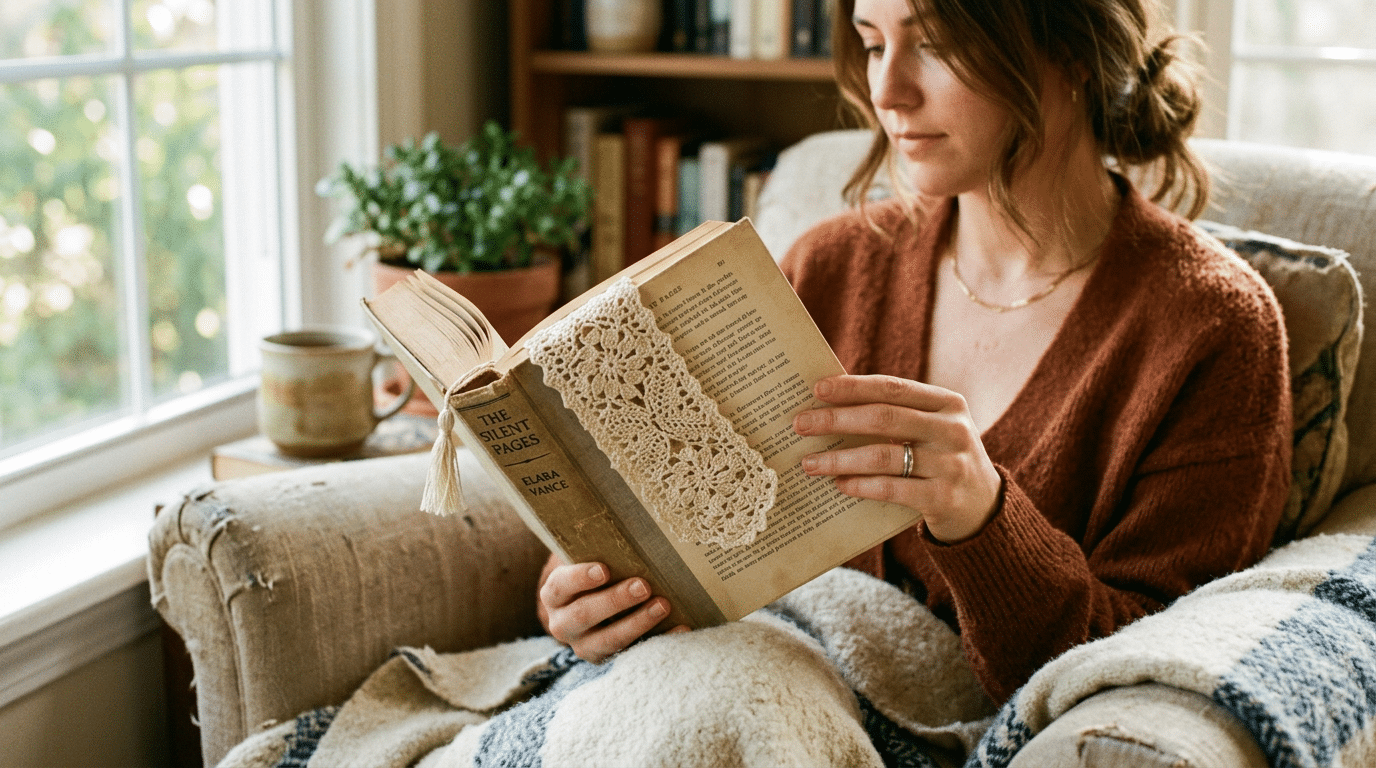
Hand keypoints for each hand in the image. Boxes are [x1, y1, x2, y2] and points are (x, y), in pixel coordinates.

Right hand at [536, 554, 685, 661]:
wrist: (595, 610)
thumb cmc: (598, 575)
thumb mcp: (590, 561)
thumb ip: (599, 547)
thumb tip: (628, 509)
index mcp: (555, 594)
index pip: (561, 586)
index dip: (580, 578)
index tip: (604, 569)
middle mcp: (563, 623)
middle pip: (584, 614)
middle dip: (615, 601)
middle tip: (643, 586)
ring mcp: (585, 646)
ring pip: (607, 641)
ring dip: (637, 623)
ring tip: (662, 605)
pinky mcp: (609, 661)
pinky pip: (635, 654)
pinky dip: (660, 641)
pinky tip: (681, 628)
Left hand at [793, 374, 1001, 542]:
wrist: (984, 508)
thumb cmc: (942, 459)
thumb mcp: (932, 429)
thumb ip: (896, 414)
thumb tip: (831, 404)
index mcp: (948, 403)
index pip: (892, 388)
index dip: (852, 387)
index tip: (817, 389)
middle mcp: (953, 430)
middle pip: (883, 418)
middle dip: (836, 420)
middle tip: (801, 425)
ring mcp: (951, 464)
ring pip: (883, 456)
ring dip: (839, 458)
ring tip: (810, 463)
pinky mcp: (944, 498)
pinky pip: (891, 488)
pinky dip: (860, 485)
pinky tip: (839, 484)